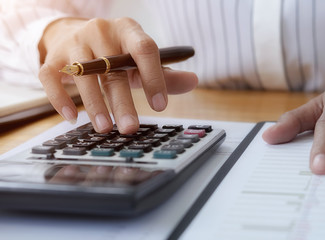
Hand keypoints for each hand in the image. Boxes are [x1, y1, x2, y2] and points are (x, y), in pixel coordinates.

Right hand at [38, 17, 197, 133]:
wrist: (75, 34)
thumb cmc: (115, 53)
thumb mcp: (140, 59)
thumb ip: (166, 73)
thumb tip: (194, 82)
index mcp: (128, 30)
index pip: (145, 50)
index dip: (154, 78)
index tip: (160, 106)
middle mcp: (101, 32)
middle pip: (113, 69)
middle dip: (122, 102)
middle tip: (130, 128)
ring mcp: (74, 44)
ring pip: (84, 75)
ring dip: (95, 105)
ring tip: (105, 128)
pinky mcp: (52, 58)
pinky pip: (51, 79)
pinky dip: (60, 99)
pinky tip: (72, 118)